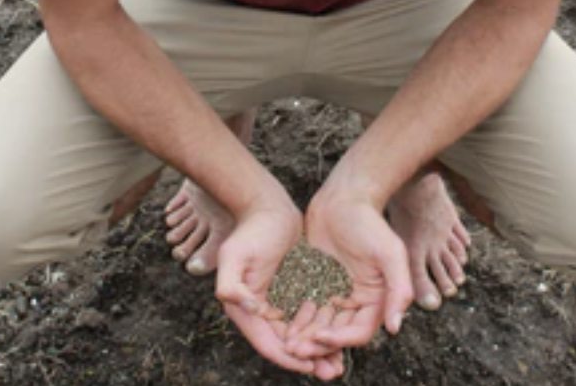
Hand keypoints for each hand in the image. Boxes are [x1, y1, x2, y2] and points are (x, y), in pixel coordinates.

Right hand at [213, 195, 343, 377]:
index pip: (269, 343)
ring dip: (320, 349)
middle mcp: (261, 311)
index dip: (290, 358)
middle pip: (287, 345)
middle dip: (310, 360)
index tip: (312, 367)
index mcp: (245, 310)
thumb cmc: (251, 230)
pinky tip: (342, 335)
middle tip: (334, 372)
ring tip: (341, 363)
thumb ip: (232, 285)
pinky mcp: (295, 290)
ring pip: (302, 334)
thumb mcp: (235, 255)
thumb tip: (250, 309)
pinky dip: (323, 328)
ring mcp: (279, 302)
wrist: (268, 207)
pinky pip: (310, 316)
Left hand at [283, 190, 413, 358]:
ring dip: (305, 338)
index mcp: (377, 298)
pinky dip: (296, 321)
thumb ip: (399, 289)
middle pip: (338, 335)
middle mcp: (357, 301)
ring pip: (320, 326)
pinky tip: (281, 324)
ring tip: (287, 343)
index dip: (341, 341)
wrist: (344, 198)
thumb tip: (395, 327)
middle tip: (295, 349)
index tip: (319, 338)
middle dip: (317, 345)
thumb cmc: (370, 223)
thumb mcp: (391, 253)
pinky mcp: (317, 285)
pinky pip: (306, 310)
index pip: (360, 333)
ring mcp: (336, 294)